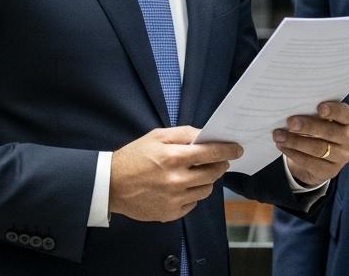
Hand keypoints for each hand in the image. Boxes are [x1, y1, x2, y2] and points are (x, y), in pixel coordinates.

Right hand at [108, 126, 242, 222]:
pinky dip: (192, 194)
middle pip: (213, 173)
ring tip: (195, 173)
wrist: (111, 185)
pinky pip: (193, 203)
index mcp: (173, 157)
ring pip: (206, 190)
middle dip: (220, 165)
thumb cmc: (134, 157)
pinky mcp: (171, 213)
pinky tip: (181, 187)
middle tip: (218, 161)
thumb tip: (205, 135)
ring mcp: (174, 199)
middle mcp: (176, 180)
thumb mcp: (156, 136)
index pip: (210, 153)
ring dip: (206, 180)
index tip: (237, 149)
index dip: (227, 150)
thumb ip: (183, 134)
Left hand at [273, 101, 348, 186]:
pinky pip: (311, 162)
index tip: (319, 108)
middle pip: (330, 132)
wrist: (316, 158)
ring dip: (296, 142)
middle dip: (308, 126)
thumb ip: (310, 113)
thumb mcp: (316, 119)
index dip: (333, 110)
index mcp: (347, 120)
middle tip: (290, 122)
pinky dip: (294, 153)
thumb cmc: (315, 130)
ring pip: (319, 149)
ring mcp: (342, 156)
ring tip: (279, 135)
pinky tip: (283, 146)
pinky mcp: (331, 171)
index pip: (345, 113)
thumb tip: (291, 108)